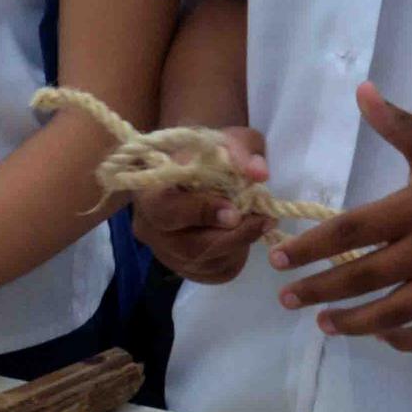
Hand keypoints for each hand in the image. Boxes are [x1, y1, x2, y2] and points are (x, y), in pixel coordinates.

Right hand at [132, 126, 273, 283]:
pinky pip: (213, 273)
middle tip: (264, 221)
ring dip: (238, 246)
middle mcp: (149, 227)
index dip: (201, 213)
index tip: (235, 211)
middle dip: (231, 236)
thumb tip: (258, 174)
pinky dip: (235, 258)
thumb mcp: (229, 139)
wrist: (202, 169)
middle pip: (187, 246)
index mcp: (148, 190)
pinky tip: (244, 237)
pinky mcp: (184, 267)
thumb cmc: (211, 152)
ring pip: (204, 262)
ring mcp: (165, 251)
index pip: (166, 209)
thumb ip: (241, 151)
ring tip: (259, 223)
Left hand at [268, 85, 411, 350]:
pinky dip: (401, 341)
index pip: (351, 230)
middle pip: (363, 276)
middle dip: (318, 290)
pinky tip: (378, 335)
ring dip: (352, 323)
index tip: (279, 258)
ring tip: (323, 323)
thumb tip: (361, 90)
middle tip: (287, 299)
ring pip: (392, 314)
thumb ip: (396, 123)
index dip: (311, 246)